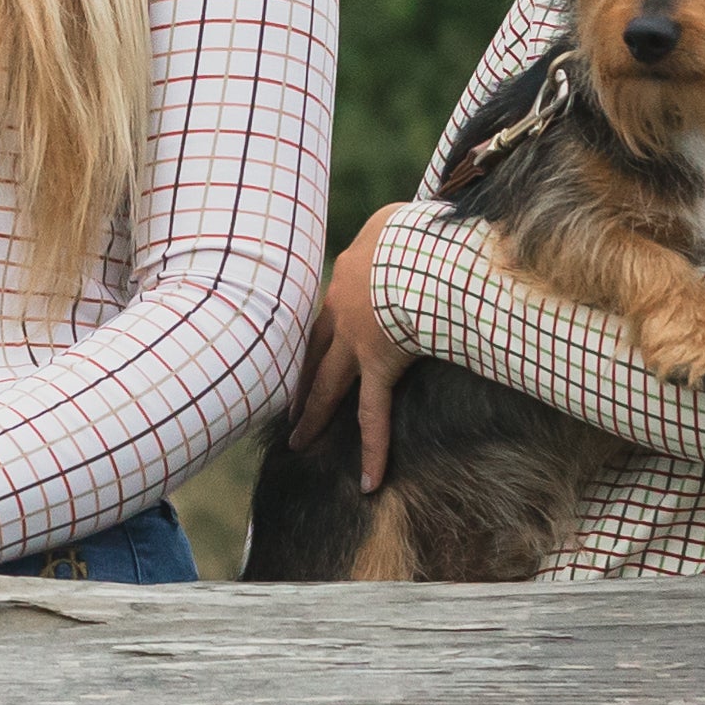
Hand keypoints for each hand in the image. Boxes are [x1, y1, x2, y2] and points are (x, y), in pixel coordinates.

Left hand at [290, 204, 417, 490]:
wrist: (414, 251)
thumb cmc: (414, 230)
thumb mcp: (397, 222)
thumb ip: (400, 232)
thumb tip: (423, 223)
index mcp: (345, 279)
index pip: (326, 311)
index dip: (314, 332)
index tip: (303, 347)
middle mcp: (340, 315)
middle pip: (311, 352)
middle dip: (296, 376)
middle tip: (281, 401)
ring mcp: (356, 345)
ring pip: (327, 387)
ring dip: (312, 414)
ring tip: (298, 441)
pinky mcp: (380, 367)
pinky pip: (376, 417)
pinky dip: (373, 450)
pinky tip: (369, 483)